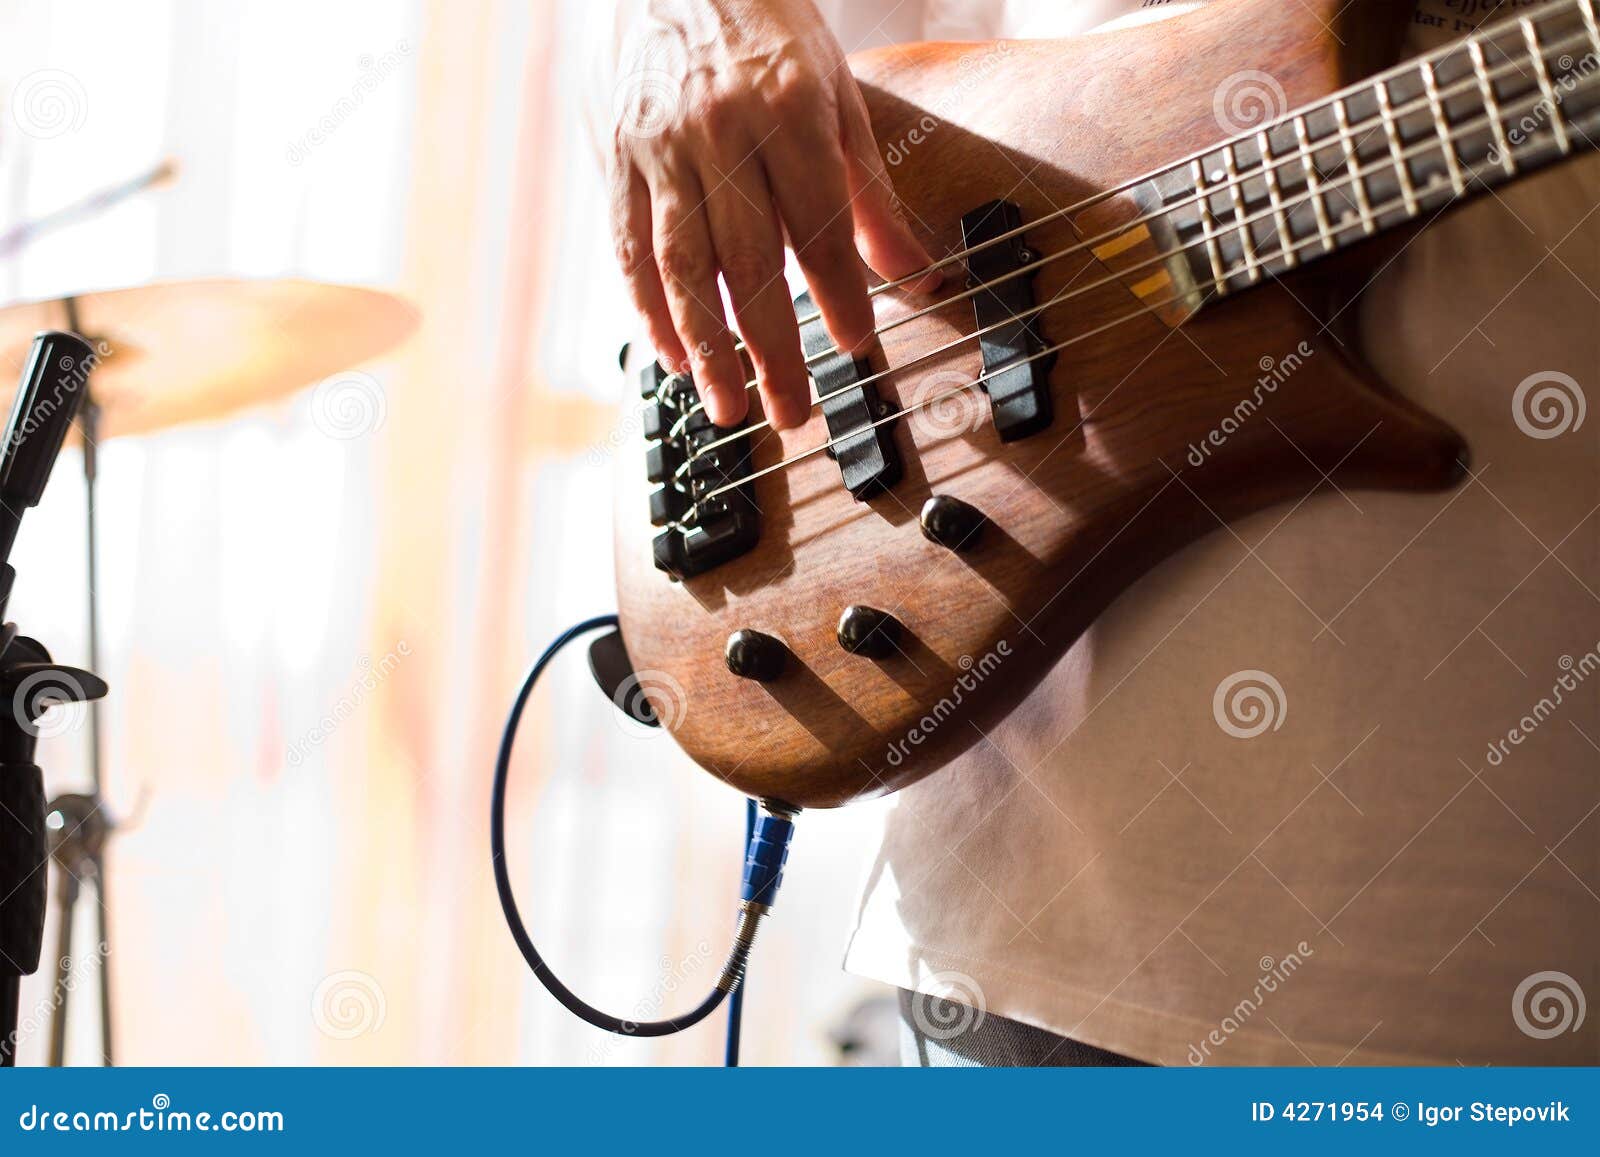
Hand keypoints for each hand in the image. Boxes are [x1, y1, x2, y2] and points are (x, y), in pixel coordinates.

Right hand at [609, 0, 938, 428]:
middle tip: (791, 411)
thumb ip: (870, 190)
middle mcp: (719, 133)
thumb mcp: (836, 93)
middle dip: (771, 348)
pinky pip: (628, 249)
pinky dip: (649, 309)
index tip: (856, 345)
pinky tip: (672, 356)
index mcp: (787, 111)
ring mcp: (659, 149)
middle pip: (747, 261)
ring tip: (728, 406)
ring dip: (705, 348)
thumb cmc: (766, 30)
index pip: (818, 223)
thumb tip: (917, 274)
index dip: (839, 292)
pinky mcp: (615, 160)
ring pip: (681, 266)